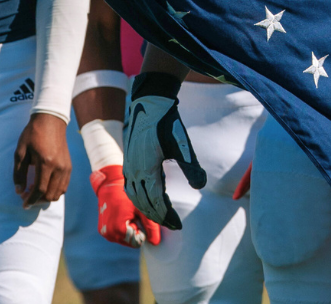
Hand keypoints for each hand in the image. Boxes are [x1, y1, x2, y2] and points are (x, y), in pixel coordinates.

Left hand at [13, 112, 71, 207]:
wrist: (51, 121)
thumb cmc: (33, 134)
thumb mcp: (20, 152)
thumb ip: (19, 173)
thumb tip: (19, 191)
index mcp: (46, 163)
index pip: (40, 190)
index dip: (30, 200)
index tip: (23, 204)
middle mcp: (59, 167)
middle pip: (50, 194)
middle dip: (37, 200)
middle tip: (26, 196)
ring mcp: (66, 167)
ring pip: (59, 193)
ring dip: (46, 196)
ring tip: (35, 190)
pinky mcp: (69, 166)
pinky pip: (64, 186)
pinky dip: (55, 190)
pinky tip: (45, 185)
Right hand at [90, 164, 160, 246]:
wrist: (111, 183)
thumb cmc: (128, 194)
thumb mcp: (143, 209)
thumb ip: (151, 227)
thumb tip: (155, 242)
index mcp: (118, 229)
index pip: (137, 242)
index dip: (142, 231)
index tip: (139, 217)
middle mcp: (109, 234)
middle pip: (130, 241)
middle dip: (135, 230)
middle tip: (134, 214)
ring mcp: (104, 232)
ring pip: (124, 239)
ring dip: (129, 229)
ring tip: (127, 213)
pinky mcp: (102, 229)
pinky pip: (117, 234)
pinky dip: (122, 227)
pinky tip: (122, 214)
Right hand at [123, 72, 204, 229]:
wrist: (149, 104)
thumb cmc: (168, 123)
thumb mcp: (182, 143)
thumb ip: (191, 166)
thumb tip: (201, 186)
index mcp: (147, 170)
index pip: (156, 203)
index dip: (167, 216)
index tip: (179, 226)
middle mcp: (134, 172)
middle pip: (144, 204)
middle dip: (159, 217)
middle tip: (174, 225)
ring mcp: (129, 167)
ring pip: (135, 198)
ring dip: (148, 210)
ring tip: (163, 216)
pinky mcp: (129, 162)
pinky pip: (131, 188)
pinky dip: (140, 199)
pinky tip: (151, 198)